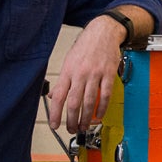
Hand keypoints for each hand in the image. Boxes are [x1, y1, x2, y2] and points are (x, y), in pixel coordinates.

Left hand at [48, 15, 123, 132]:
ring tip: (84, 126)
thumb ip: (62, 80)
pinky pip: (105, 95)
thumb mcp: (69, 61)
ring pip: (89, 102)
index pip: (58, 96)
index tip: (55, 124)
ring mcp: (95, 74)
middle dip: (72, 120)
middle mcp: (80, 73)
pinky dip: (102, 108)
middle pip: (74, 102)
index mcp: (68, 71)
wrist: (103, 31)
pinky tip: (99, 115)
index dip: (55, 113)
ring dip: (86, 118)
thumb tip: (53, 96)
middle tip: (71, 129)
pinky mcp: (108, 74)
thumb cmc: (86, 46)